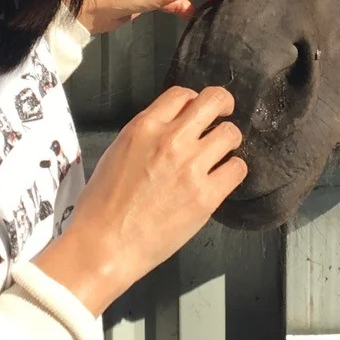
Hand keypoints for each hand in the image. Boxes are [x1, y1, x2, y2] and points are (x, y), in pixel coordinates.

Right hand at [32, 86, 246, 314]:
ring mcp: (191, 166)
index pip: (182, 94)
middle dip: (223, 105)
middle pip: (214, 100)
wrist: (104, 245)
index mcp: (145, 126)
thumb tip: (170, 129)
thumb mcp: (117, 152)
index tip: (197, 112)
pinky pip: (237, 169)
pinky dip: (232, 171)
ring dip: (228, 142)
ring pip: (231, 134)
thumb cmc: (101, 206)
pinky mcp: (206, 196)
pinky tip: (222, 178)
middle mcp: (171, 140)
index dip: (193, 101)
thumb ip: (147, 134)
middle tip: (224, 116)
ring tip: (221, 154)